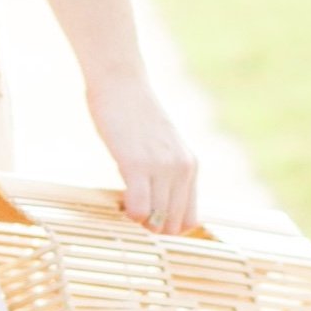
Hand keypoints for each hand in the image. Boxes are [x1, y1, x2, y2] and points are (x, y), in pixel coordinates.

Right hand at [87, 70, 198, 234]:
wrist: (121, 83)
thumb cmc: (134, 114)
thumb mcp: (162, 145)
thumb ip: (167, 171)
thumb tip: (155, 204)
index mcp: (190, 166)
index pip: (190, 218)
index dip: (168, 225)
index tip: (149, 217)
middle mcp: (182, 169)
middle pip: (173, 224)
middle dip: (153, 227)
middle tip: (133, 212)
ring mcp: (161, 168)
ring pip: (157, 220)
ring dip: (139, 221)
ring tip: (125, 205)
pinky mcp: (136, 165)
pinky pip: (139, 209)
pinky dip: (129, 213)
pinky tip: (119, 202)